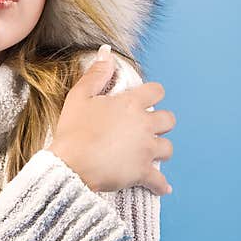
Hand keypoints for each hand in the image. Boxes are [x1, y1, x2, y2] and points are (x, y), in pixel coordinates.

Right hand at [47, 50, 174, 195]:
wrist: (71, 165)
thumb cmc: (73, 131)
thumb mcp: (79, 97)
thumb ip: (96, 74)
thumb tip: (107, 54)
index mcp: (131, 104)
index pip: (156, 91)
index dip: (153, 94)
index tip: (147, 99)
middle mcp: (144, 125)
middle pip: (169, 120)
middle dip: (161, 123)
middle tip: (148, 127)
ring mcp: (146, 150)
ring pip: (168, 149)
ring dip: (160, 150)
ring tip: (151, 153)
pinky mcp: (143, 172)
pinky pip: (160, 181)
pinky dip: (161, 185)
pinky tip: (163, 187)